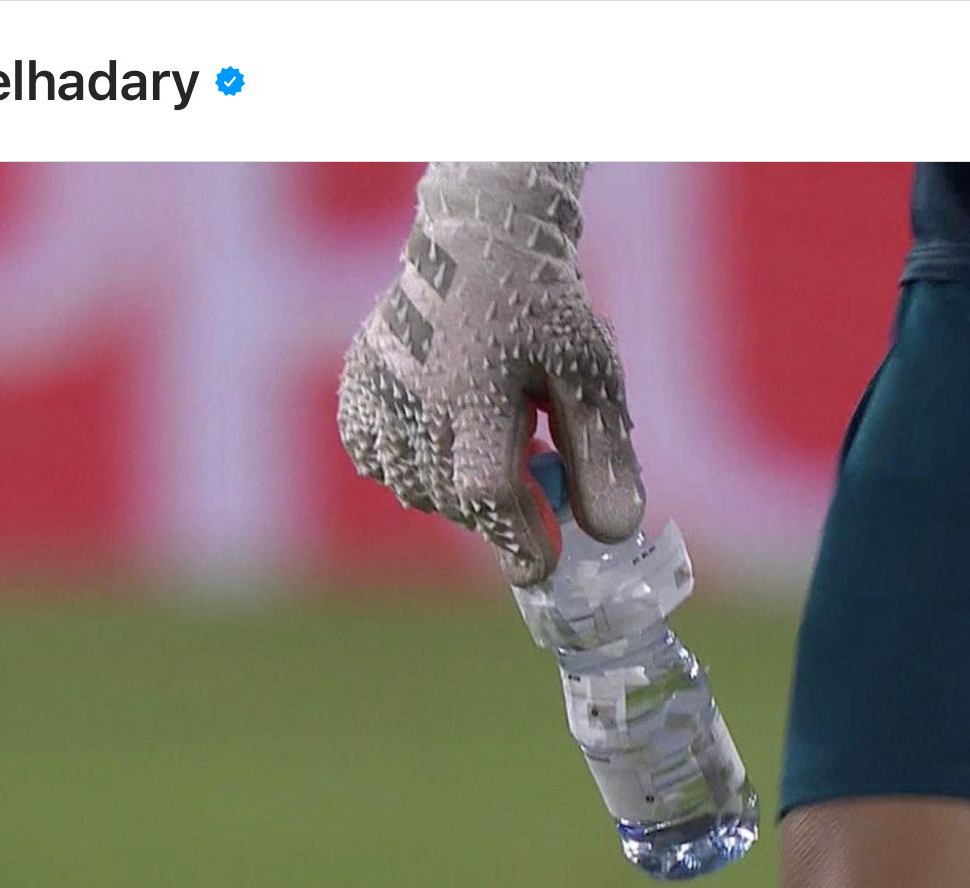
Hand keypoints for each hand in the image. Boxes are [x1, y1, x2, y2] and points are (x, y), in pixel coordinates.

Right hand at [338, 163, 644, 584]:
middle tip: (536, 473)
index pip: (487, 492)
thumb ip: (602, 455)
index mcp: (478, 388)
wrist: (481, 240)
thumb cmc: (545, 309)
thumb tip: (612, 534)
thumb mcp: (590, 374)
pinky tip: (446, 432)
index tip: (542, 566)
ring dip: (460, 488)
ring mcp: (376, 392)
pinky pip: (379, 462)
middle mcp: (415, 395)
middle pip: (456, 499)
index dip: (516, 538)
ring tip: (492, 434)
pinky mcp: (357, 389)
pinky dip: (415, 466)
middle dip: (502, 508)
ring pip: (417, 489)